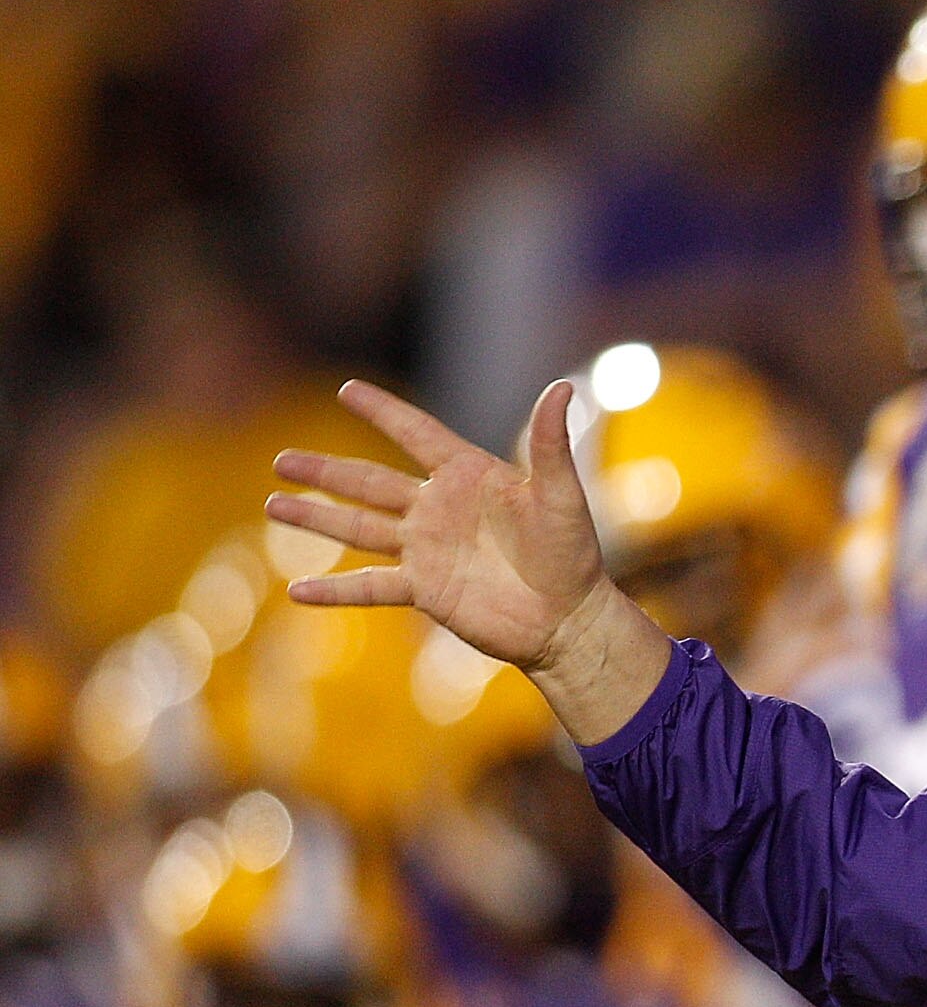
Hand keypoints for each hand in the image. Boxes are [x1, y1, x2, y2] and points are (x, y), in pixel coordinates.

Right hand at [270, 380, 668, 739]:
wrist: (570, 618)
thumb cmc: (572, 553)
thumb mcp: (561, 496)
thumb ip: (551, 444)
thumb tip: (560, 388)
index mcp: (469, 476)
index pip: (417, 434)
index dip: (384, 412)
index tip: (347, 388)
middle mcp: (438, 509)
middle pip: (369, 482)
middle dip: (324, 472)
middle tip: (280, 460)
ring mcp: (427, 550)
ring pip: (359, 528)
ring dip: (317, 518)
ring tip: (273, 505)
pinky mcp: (426, 590)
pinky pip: (371, 587)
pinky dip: (335, 591)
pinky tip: (297, 593)